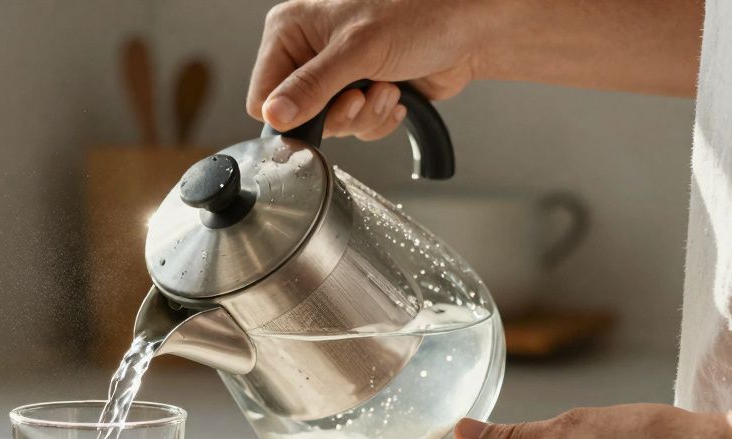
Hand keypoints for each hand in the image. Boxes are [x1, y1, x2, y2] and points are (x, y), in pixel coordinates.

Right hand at [246, 0, 488, 137]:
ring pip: (329, 126)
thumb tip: (275, 115)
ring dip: (363, 116)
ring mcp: (335, 75)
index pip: (263, 94)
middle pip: (298, 116)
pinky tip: (394, 95)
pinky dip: (378, 119)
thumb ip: (312, 86)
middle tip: (360, 96)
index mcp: (291, 29)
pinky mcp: (359, 93)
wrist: (468, 30)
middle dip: (337, 114)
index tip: (322, 106)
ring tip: (385, 88)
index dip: (291, 112)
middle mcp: (308, 51)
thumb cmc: (419, 16)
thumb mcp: (357, 50)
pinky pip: (354, 129)